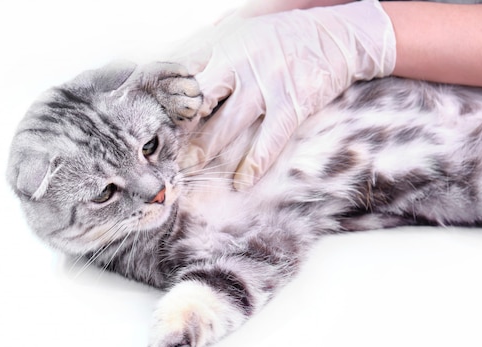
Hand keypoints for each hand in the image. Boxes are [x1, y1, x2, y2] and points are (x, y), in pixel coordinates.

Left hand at [177, 0, 395, 189]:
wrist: (336, 34)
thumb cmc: (281, 35)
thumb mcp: (240, 29)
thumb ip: (208, 47)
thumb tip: (172, 64)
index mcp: (221, 44)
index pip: (180, 71)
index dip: (160, 96)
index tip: (146, 118)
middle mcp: (239, 62)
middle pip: (197, 100)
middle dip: (177, 128)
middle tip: (161, 150)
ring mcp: (266, 82)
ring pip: (226, 124)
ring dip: (205, 150)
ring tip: (189, 168)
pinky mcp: (292, 102)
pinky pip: (269, 139)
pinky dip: (254, 164)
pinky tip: (242, 182)